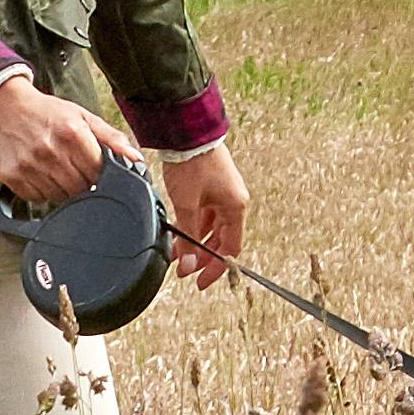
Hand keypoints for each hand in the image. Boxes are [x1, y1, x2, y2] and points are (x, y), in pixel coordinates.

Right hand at [0, 83, 130, 202]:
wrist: (3, 107)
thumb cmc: (46, 112)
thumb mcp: (82, 116)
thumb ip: (111, 138)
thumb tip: (135, 158)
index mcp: (73, 134)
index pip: (99, 172)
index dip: (99, 174)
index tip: (94, 169)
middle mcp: (50, 151)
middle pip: (80, 188)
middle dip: (83, 183)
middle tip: (74, 169)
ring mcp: (29, 166)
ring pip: (59, 197)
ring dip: (63, 190)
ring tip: (56, 170)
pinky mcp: (12, 177)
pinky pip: (36, 199)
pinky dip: (42, 192)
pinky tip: (40, 174)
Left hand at [163, 134, 253, 270]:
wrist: (188, 132)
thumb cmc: (192, 165)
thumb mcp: (187, 205)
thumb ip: (187, 237)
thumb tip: (187, 265)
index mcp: (236, 208)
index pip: (231, 249)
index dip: (216, 268)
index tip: (201, 282)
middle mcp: (233, 202)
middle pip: (222, 240)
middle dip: (203, 257)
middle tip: (185, 271)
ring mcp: (223, 194)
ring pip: (211, 228)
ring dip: (196, 242)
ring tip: (177, 254)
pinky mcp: (212, 187)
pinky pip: (205, 214)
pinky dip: (193, 227)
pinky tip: (178, 235)